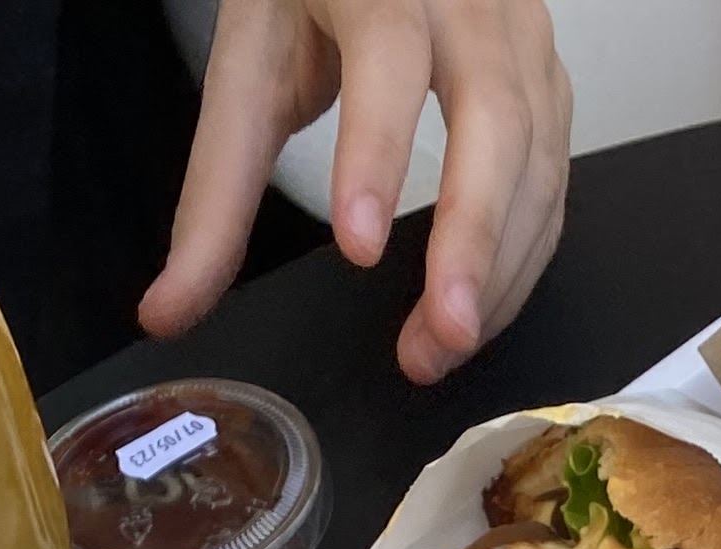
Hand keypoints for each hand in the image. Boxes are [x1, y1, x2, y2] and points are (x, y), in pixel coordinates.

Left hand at [146, 0, 571, 387]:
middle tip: (439, 336)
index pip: (388, 52)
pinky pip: (552, 175)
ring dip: (499, 267)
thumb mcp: (248, 66)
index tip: (358, 246)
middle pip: (494, 114)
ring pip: (536, 155)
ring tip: (443, 345)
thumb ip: (216, 193)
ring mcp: (521, 31)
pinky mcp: (547, 76)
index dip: (377, 149)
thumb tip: (168, 310)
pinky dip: (522, 254)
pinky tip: (480, 309)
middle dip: (472, 237)